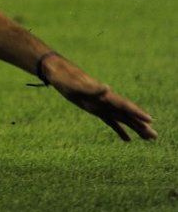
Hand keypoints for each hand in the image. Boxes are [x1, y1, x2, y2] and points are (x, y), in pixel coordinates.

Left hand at [42, 55, 156, 140]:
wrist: (57, 72)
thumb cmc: (65, 77)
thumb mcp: (75, 84)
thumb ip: (91, 88)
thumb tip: (107, 88)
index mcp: (103, 95)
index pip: (124, 105)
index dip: (137, 112)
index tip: (150, 120)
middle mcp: (105, 100)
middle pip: (127, 114)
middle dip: (140, 125)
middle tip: (155, 136)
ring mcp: (100, 105)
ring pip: (122, 119)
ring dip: (135, 128)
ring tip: (148, 138)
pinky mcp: (93, 109)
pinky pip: (110, 121)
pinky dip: (120, 130)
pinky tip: (128, 139)